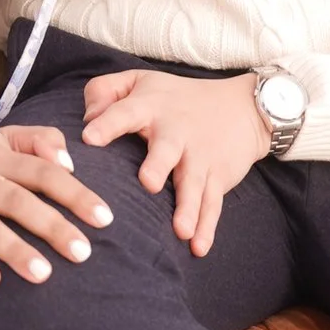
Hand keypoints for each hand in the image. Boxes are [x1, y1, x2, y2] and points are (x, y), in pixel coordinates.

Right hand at [0, 125, 115, 288]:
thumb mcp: (1, 139)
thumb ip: (40, 140)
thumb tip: (69, 162)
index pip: (42, 173)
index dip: (75, 193)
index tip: (104, 218)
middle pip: (17, 201)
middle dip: (51, 226)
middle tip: (83, 253)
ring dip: (14, 250)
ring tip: (44, 274)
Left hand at [81, 70, 268, 257]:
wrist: (243, 108)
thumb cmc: (175, 98)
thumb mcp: (139, 81)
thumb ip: (103, 92)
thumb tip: (85, 121)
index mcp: (149, 108)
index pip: (125, 113)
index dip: (107, 123)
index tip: (88, 136)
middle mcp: (175, 133)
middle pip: (165, 150)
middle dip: (158, 165)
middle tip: (148, 184)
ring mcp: (199, 157)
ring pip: (192, 183)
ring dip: (187, 207)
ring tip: (180, 231)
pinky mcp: (217, 177)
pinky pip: (211, 204)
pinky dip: (207, 226)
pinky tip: (198, 248)